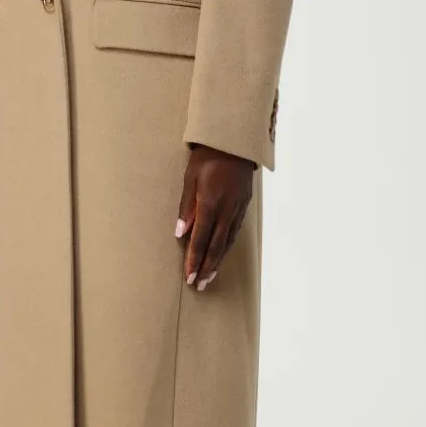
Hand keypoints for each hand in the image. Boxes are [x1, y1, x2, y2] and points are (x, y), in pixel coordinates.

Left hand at [175, 144, 254, 289]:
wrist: (235, 141)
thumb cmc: (207, 157)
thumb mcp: (190, 178)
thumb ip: (186, 207)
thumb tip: (180, 233)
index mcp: (210, 203)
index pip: (200, 238)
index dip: (194, 259)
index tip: (189, 276)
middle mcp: (227, 210)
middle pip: (216, 246)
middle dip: (207, 267)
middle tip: (199, 284)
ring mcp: (238, 208)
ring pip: (228, 241)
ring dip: (218, 260)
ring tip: (209, 276)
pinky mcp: (244, 205)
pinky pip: (235, 231)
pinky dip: (227, 246)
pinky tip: (221, 254)